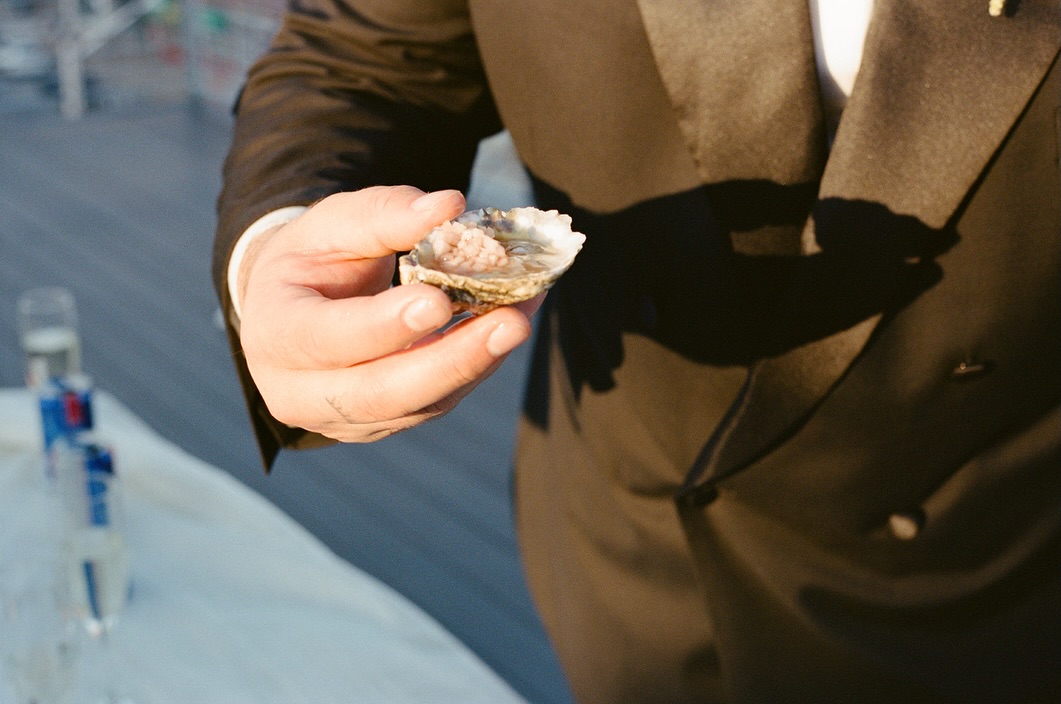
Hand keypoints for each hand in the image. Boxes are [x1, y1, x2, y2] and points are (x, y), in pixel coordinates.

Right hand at [236, 186, 540, 441]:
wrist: (294, 306)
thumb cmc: (314, 258)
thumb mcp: (334, 223)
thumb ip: (385, 214)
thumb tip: (450, 206)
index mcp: (274, 334)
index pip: (327, 338)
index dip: (384, 325)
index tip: (439, 300)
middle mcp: (299, 391)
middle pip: (380, 392)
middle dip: (452, 360)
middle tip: (512, 323)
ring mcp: (342, 419)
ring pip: (417, 405)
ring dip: (476, 363)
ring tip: (521, 317)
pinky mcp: (382, 424)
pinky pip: (435, 403)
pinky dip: (476, 366)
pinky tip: (507, 328)